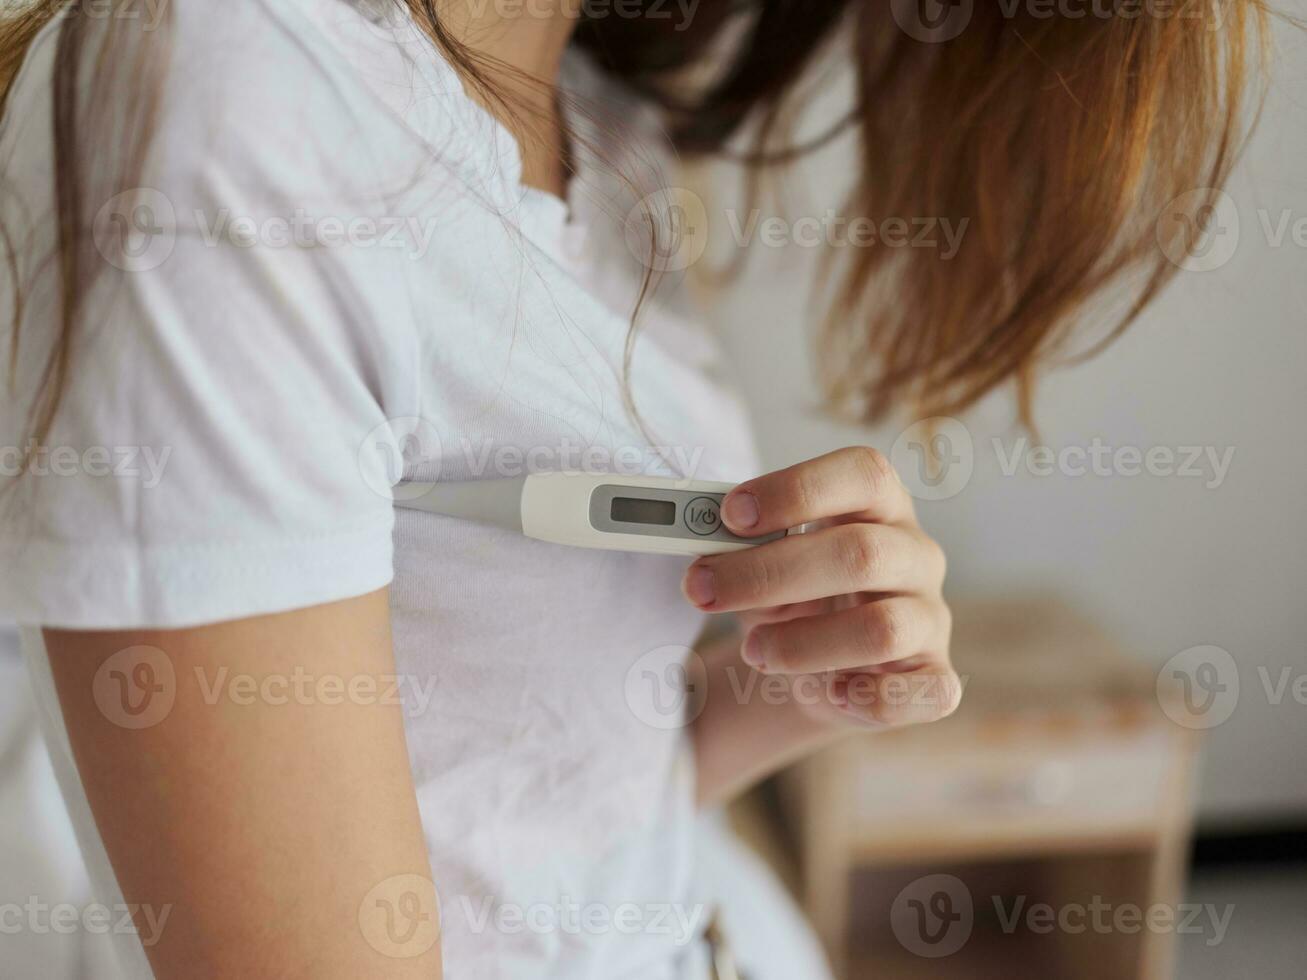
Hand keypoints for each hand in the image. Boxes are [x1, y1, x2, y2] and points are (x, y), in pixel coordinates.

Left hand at [681, 447, 959, 730]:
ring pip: (883, 628)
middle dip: (769, 573)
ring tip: (753, 650)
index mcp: (880, 505)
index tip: (731, 514)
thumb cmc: (792, 594)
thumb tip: (700, 544)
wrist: (819, 665)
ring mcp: (931, 618)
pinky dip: (872, 698)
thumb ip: (738, 544)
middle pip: (861, 553)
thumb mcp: (761, 560)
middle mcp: (916, 554)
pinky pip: (926, 692)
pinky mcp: (937, 677)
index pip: (863, 474)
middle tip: (702, 589)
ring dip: (802, 644)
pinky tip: (832, 692)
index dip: (796, 489)